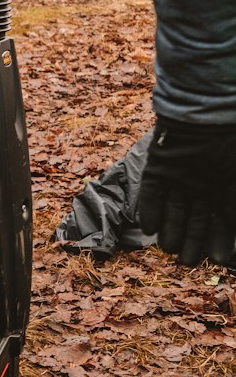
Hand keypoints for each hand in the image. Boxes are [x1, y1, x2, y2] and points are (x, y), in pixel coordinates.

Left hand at [137, 117, 235, 265]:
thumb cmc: (231, 147)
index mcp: (224, 188)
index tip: (217, 259)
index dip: (219, 240)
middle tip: (188, 261)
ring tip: (169, 248)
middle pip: (196, 220)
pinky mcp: (158, 169)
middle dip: (192, 241)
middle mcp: (201, 186)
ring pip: (174, 210)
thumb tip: (235, 240)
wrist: (207, 115)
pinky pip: (152, 193)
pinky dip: (150, 209)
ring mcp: (179, 177)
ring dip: (171, 230)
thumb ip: (235, 210)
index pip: (221, 221)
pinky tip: (150, 227)